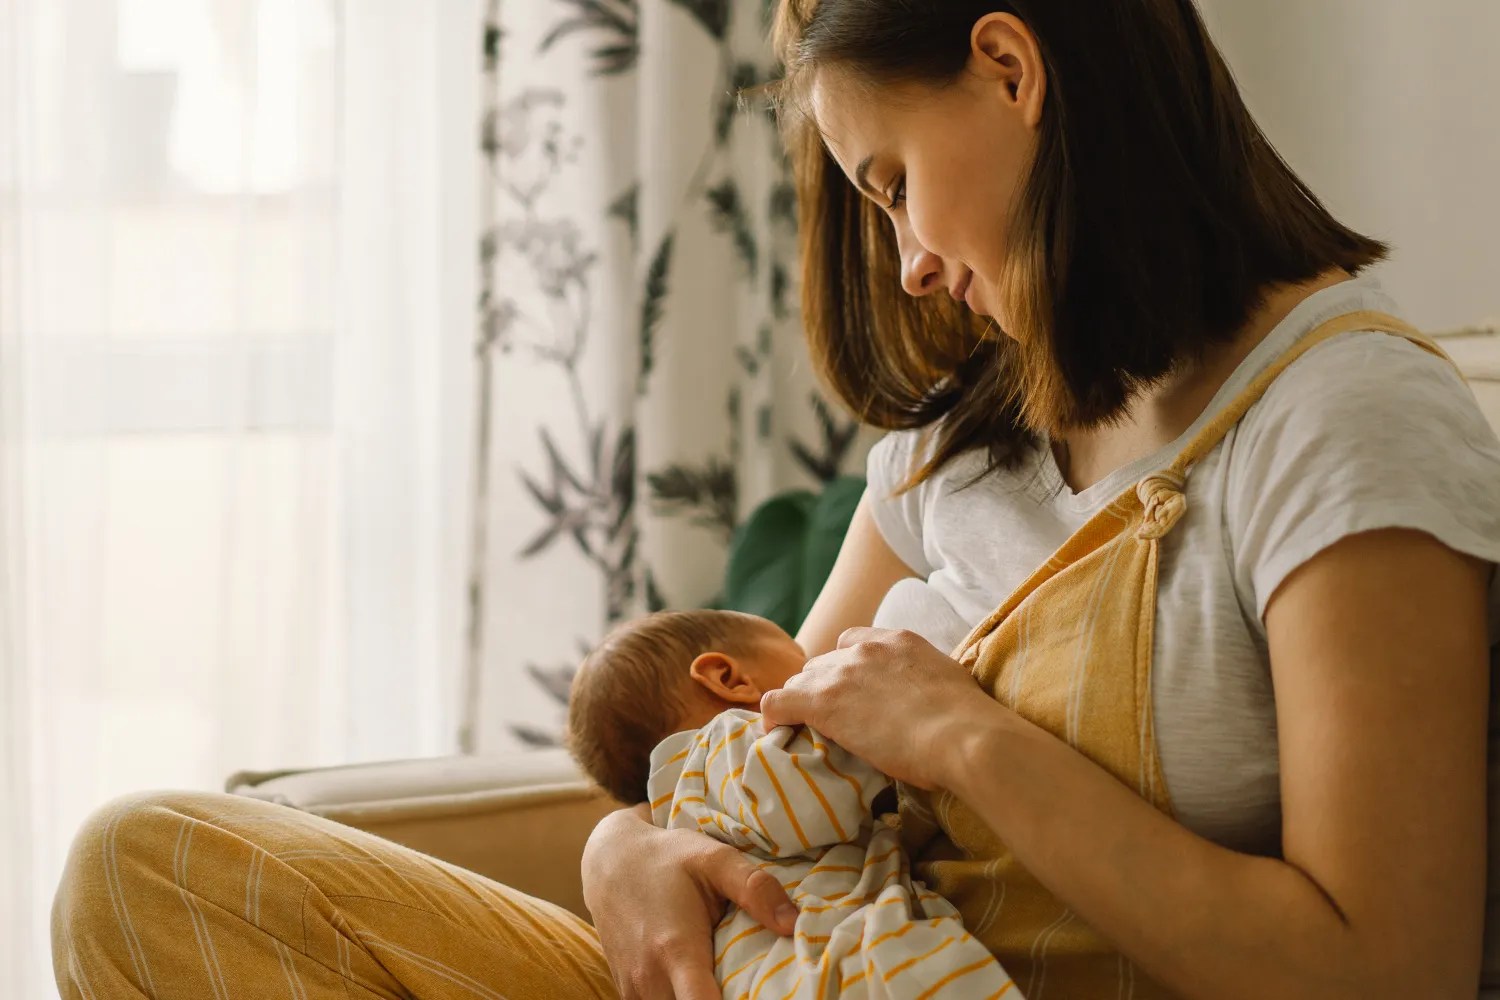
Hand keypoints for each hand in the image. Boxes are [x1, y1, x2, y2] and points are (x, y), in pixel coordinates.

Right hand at [581, 804, 798, 998]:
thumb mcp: (713, 858)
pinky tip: (704, 986)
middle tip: (751, 988)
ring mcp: (634, 989)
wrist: (609, 862)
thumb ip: (755, 888)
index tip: (753, 997)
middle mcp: (649, 978)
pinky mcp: (627, 993)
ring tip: (729, 987)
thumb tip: (795, 925)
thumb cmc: (668, 858)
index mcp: (676, 949)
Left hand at [759, 626, 998, 790]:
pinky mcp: (822, 702)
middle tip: (831, 719)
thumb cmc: (969, 724)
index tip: (849, 693)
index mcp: (897, 640)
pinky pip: (778, 701)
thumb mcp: (946, 685)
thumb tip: (924, 704)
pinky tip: (776, 733)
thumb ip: (924, 682)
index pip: (851, 643)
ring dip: (802, 703)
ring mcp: (841, 673)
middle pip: (822, 663)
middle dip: (822, 687)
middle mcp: (865, 649)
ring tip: (806, 731)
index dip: (845, 669)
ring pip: (800, 682)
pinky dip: (774, 716)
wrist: (963, 736)